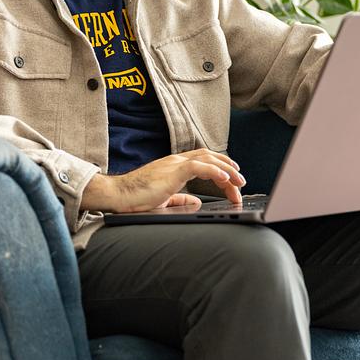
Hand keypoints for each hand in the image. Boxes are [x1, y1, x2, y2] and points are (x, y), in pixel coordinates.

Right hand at [81, 149, 246, 212]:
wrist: (117, 195)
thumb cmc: (135, 198)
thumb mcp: (163, 199)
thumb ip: (180, 198)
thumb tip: (195, 201)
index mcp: (174, 166)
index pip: (204, 162)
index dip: (221, 170)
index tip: (233, 183)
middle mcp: (176, 161)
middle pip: (210, 158)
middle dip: (229, 169)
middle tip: (241, 183)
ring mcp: (173, 164)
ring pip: (208, 160)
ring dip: (227, 170)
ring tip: (238, 181)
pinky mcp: (171, 171)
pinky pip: (198, 167)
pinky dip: (214, 171)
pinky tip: (225, 179)